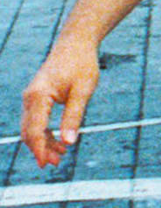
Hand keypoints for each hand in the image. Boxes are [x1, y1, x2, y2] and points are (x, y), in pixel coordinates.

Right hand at [20, 37, 100, 167]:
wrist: (76, 44)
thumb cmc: (82, 64)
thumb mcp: (83, 90)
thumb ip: (74, 116)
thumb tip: (69, 142)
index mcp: (38, 96)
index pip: (35, 130)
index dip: (40, 149)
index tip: (48, 163)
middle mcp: (29, 97)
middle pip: (30, 132)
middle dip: (41, 149)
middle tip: (57, 163)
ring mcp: (31, 97)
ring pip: (31, 128)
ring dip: (43, 143)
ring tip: (61, 155)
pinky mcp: (36, 98)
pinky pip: (36, 120)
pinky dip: (45, 132)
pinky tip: (59, 141)